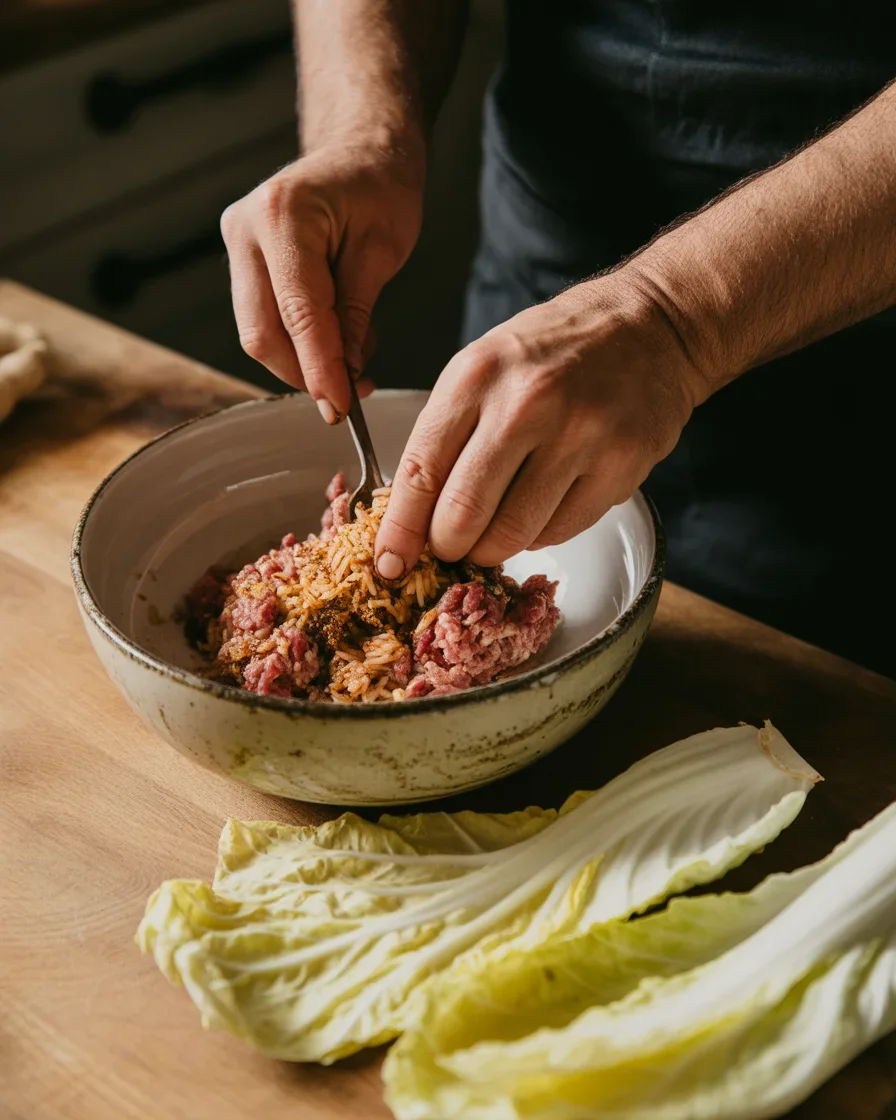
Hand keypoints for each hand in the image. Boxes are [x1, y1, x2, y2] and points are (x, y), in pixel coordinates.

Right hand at [220, 140, 423, 420]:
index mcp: (284, 214)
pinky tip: (335, 342)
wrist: (360, 150)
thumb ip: (356, 315)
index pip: (299, 312)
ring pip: (258, 333)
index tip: (342, 407)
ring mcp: (238, 244)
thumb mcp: (382, 250)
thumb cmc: (379, 187)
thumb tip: (344, 376)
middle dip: (305, 374)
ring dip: (303, 364)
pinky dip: (298, 344)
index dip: (320, 368)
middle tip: (350, 398)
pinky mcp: (243, 262)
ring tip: (352, 363)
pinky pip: (264, 319)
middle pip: (262, 332)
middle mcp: (247, 227)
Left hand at [374, 274, 703, 578]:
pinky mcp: (620, 466)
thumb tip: (413, 517)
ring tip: (496, 530)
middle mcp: (527, 404)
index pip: (420, 472)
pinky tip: (543, 505)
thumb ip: (448, 433)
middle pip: (462, 515)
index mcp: (477, 375)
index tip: (390, 562)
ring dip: (493, 548)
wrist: (652, 325)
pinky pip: (560, 531)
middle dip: (448, 547)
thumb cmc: (557, 349)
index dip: (401, 531)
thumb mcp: (485, 365)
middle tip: (452, 547)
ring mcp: (579, 436)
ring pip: (512, 534)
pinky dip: (540, 533)